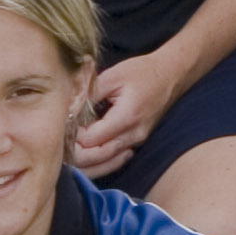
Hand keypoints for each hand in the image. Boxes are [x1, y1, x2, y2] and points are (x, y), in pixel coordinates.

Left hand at [69, 49, 188, 180]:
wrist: (171, 75)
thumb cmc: (142, 72)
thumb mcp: (112, 76)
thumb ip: (88, 93)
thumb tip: (65, 110)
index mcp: (127, 117)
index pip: (90, 140)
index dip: (73, 134)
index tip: (65, 122)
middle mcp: (134, 134)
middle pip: (96, 158)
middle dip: (75, 151)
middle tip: (63, 136)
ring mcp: (137, 141)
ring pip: (105, 162)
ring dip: (85, 157)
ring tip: (71, 143)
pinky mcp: (137, 141)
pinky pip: (113, 158)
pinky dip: (98, 158)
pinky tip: (87, 149)